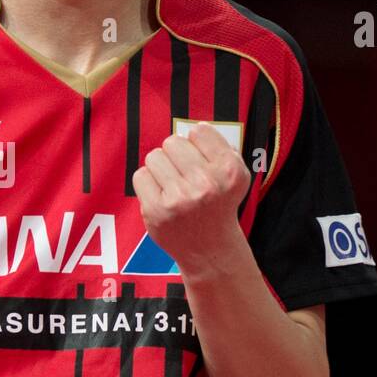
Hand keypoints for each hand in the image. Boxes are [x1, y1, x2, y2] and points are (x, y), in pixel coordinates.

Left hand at [131, 122, 250, 275]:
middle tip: (184, 173)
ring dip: (161, 167)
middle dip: (175, 154)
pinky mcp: (156, 211)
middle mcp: (206, 184)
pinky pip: (140, 175)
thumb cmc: (219, 204)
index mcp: (229, 171)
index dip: (197, 142)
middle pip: (173, 142)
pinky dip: (148, 182)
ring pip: (154, 156)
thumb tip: (194, 129)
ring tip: (173, 184)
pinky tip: (161, 195)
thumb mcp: (235, 175)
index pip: (199, 131)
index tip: (200, 158)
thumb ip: (219, 148)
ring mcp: (179, 199)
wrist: (209, 248)